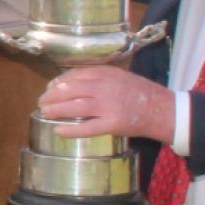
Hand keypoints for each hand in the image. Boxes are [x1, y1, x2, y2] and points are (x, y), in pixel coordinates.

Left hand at [38, 65, 174, 142]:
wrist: (162, 109)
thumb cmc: (143, 93)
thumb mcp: (122, 77)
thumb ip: (103, 78)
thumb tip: (76, 83)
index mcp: (108, 73)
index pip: (77, 74)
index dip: (60, 81)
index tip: (52, 86)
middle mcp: (106, 87)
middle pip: (71, 89)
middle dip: (53, 95)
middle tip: (42, 101)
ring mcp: (108, 106)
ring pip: (75, 107)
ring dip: (56, 110)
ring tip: (45, 113)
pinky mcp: (112, 124)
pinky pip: (86, 127)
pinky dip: (70, 130)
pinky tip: (59, 131)